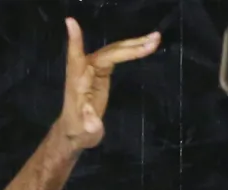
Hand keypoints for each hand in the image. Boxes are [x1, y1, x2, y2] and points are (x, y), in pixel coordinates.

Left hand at [57, 18, 160, 148]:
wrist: (76, 130)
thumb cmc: (78, 128)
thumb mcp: (84, 129)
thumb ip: (89, 123)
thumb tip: (93, 124)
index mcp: (78, 80)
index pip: (75, 56)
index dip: (75, 40)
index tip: (71, 23)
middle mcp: (85, 68)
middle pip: (108, 52)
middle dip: (130, 46)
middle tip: (154, 40)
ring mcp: (94, 68)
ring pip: (115, 51)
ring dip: (135, 44)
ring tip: (156, 39)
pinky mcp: (102, 70)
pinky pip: (118, 55)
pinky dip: (132, 50)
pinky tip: (145, 46)